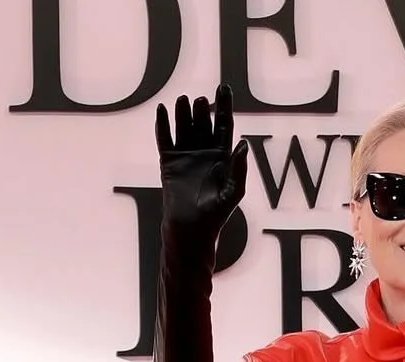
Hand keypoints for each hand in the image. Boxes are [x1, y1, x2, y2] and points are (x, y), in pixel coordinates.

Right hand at [155, 84, 248, 238]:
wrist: (190, 231)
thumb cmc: (215, 216)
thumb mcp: (233, 193)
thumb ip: (239, 169)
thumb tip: (243, 144)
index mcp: (223, 157)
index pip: (224, 125)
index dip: (224, 105)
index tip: (224, 87)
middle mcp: (205, 153)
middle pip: (203, 123)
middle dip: (202, 110)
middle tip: (201, 102)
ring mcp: (186, 156)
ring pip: (184, 126)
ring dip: (184, 113)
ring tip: (184, 100)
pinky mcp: (169, 162)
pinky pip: (165, 138)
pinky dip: (163, 124)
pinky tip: (162, 110)